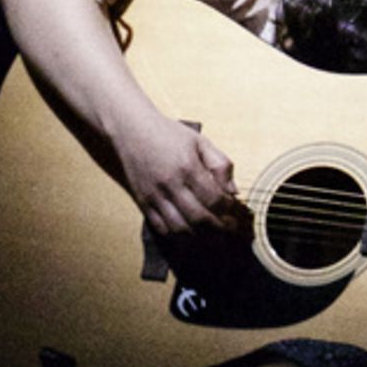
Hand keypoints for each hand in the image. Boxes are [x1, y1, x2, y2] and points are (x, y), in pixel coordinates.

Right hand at [113, 106, 243, 238]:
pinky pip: (161, 228)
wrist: (130, 130)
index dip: (229, 211)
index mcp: (188, 167)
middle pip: (199, 218)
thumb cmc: (168, 134)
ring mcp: (154, 196)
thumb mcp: (200, 142)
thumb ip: (220, 165)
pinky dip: (178, 236)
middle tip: (230, 230)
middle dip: (219, 229)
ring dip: (200, 237)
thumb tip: (234, 192)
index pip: (215, 199)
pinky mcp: (143, 202)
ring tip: (213, 235)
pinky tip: (190, 232)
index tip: (236, 212)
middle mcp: (170, 184)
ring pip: (180, 228)